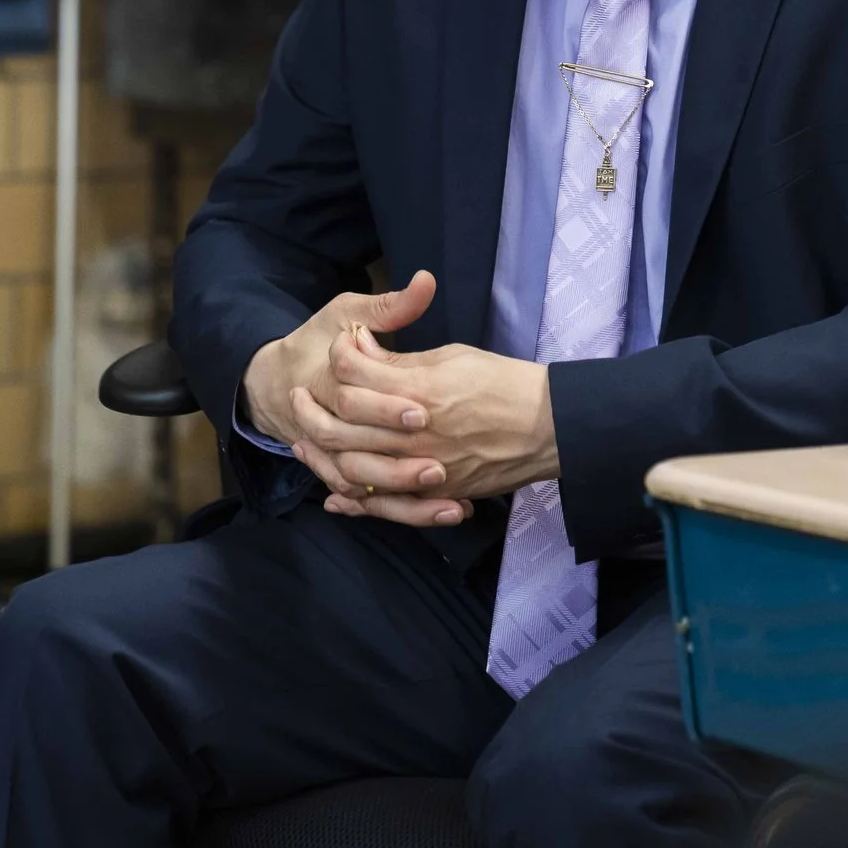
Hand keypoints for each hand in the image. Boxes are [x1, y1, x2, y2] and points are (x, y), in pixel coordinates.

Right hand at [242, 274, 471, 527]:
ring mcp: (331, 459)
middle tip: (442, 467)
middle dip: (400, 467)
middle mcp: (324, 430)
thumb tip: (425, 282)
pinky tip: (448, 512)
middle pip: (358, 459)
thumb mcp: (344, 316)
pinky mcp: (343, 477)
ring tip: (454, 504)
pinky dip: (403, 512)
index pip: (354, 403)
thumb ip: (388, 307)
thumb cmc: (314, 343)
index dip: (388, 409)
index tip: (425, 411)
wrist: (270, 382)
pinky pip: (371, 504)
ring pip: (367, 491)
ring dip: (408, 501)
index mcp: (325, 387)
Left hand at [308, 330, 557, 528]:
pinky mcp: (434, 493)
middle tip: (300, 394)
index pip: (354, 372)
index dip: (341, 351)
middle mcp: (414, 433)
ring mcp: (422, 469)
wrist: (547, 426)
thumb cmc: (503, 382)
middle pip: (341, 423)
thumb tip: (360, 348)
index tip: (342, 342)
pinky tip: (334, 497)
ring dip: (321, 455)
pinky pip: (382, 504)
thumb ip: (401, 361)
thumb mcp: (452, 356)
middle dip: (313, 406)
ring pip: (351, 469)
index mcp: (419, 390)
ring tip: (304, 440)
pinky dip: (353, 501)